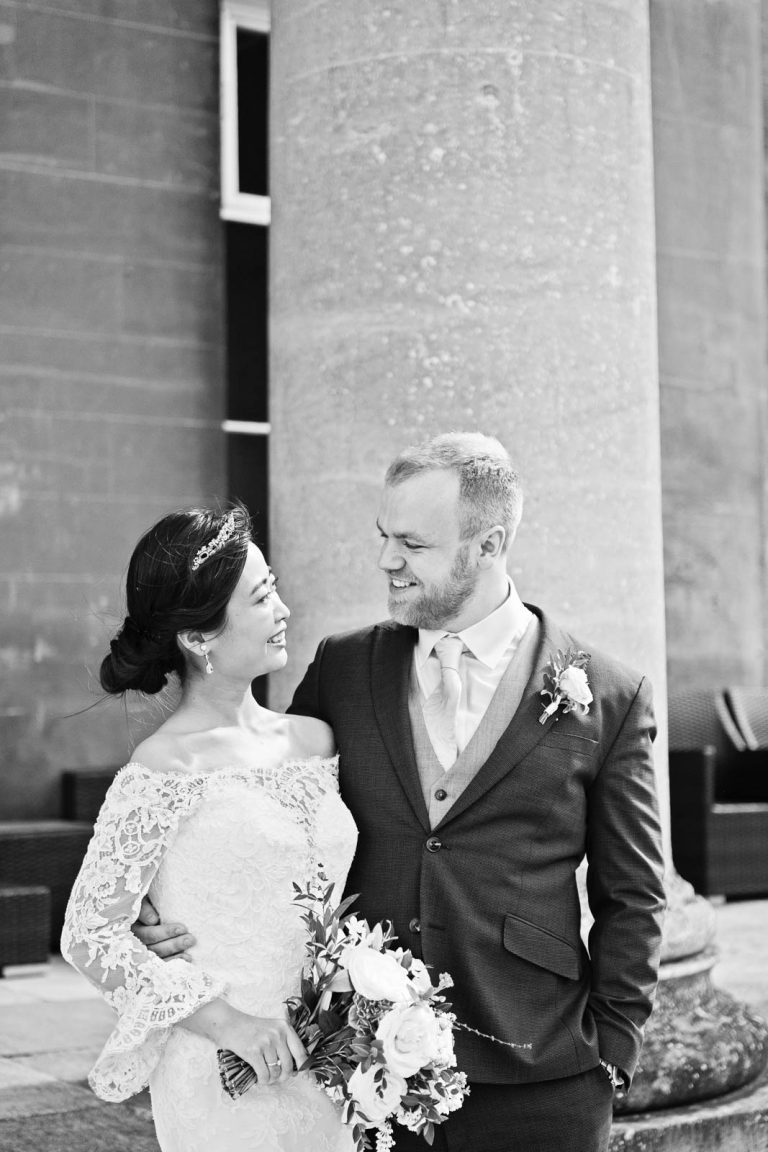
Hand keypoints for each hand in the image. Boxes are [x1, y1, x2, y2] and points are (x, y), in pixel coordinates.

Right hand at [132, 896, 195, 959]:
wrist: (147, 904)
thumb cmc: (147, 900)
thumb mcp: (143, 899)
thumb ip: (145, 907)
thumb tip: (153, 920)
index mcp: (131, 927)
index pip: (147, 934)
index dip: (165, 932)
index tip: (182, 928)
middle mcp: (133, 942)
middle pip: (153, 947)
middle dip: (173, 944)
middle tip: (190, 938)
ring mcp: (140, 952)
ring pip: (157, 957)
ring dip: (175, 952)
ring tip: (190, 945)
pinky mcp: (149, 958)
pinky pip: (161, 963)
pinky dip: (174, 961)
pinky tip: (187, 958)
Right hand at [186, 1001, 307, 1084]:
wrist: (229, 1023)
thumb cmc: (251, 1028)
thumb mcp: (271, 1028)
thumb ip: (284, 1043)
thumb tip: (295, 1068)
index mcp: (284, 1027)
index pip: (300, 1051)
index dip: (304, 1066)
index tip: (305, 1076)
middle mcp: (277, 1034)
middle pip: (288, 1065)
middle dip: (283, 1076)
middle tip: (277, 1078)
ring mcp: (265, 1042)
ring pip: (276, 1072)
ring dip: (271, 1079)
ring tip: (266, 1076)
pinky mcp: (253, 1052)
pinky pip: (264, 1075)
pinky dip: (262, 1081)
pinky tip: (259, 1078)